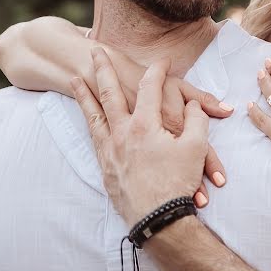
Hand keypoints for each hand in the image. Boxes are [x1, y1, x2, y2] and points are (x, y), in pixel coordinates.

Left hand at [71, 48, 209, 224]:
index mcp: (145, 125)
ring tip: (74, 78)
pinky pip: (93, 136)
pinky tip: (87, 117)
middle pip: (109, 92)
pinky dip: (89, 121)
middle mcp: (122, 132)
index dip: (158, 70)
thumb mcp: (196, 146)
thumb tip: (192, 105)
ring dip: (84, 94)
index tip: (163, 60)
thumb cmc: (178, 183)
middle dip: (103, 69)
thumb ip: (196, 119)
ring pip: (93, 114)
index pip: (150, 87)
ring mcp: (110, 149)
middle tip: (94, 50)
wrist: (159, 220)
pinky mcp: (105, 165)